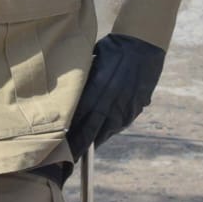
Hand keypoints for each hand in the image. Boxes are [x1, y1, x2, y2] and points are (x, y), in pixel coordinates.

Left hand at [67, 34, 165, 162]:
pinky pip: (121, 123)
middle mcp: (111, 101)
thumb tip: (73, 98)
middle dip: (80, 144)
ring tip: (84, 148)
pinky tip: (104, 132)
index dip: (69, 132)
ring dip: (96, 139)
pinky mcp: (136, 107)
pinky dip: (111, 128)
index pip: (78, 117)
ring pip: (108, 129)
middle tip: (70, 157)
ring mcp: (125, 106)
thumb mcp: (94, 63)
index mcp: (96, 89)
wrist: (142, 44)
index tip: (59, 143)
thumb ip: (85, 83)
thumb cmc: (113, 49)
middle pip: (91, 129)